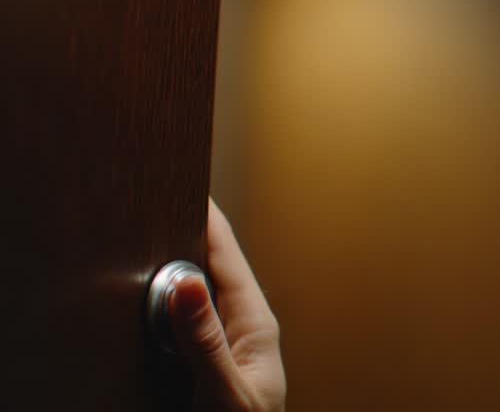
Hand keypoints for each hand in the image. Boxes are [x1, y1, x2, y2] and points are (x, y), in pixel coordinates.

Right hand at [169, 198, 285, 410]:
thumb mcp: (225, 390)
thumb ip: (205, 341)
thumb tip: (187, 283)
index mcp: (257, 325)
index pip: (231, 261)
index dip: (211, 224)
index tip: (193, 189)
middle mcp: (245, 329)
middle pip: (216, 269)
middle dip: (196, 236)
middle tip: (170, 201)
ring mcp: (229, 344)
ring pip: (204, 293)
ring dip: (186, 266)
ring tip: (164, 234)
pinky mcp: (213, 361)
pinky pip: (193, 320)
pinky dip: (177, 300)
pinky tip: (162, 292)